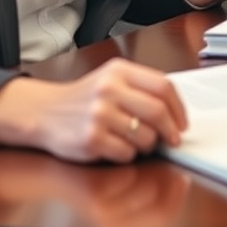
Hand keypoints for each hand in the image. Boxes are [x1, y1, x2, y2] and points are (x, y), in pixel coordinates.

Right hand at [0, 58, 186, 162]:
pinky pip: (126, 153)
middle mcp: (109, 90)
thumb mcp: (112, 79)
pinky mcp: (91, 139)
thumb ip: (141, 87)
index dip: (178, 107)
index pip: (163, 86)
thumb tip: (175, 110)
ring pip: (144, 136)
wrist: (45, 112)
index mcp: (120, 71)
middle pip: (157, 111)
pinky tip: (117, 147)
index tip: (182, 121)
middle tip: (173, 138)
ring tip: (137, 141)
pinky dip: (128, 155)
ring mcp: (99, 115)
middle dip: (170, 130)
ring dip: (147, 144)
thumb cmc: (84, 98)